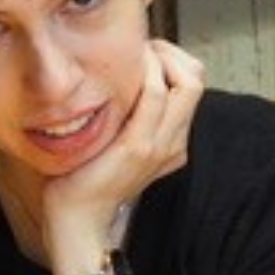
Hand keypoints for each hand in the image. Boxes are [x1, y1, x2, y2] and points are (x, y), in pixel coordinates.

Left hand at [42, 40, 205, 269]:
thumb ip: (128, 123)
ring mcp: (160, 145)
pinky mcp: (138, 147)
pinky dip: (146, 73)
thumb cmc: (89, 181)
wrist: (77, 224)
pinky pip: (156, 95)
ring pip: (186, 82)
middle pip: (197, 79)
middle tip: (140, 50)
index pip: (193, 83)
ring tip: (132, 56)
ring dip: (159, 57)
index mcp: (174, 142)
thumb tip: (117, 87)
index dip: (173, 59)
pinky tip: (123, 70)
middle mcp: (175, 142)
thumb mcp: (117, 148)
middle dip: (170, 52)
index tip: (144, 55)